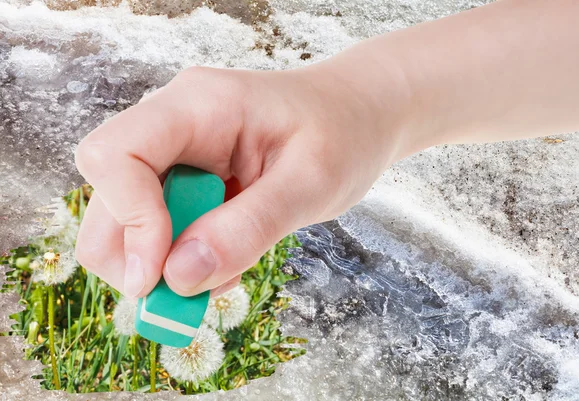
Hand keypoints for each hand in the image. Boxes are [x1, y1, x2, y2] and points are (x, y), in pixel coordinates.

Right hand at [74, 66, 408, 297]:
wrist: (357, 116)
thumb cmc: (343, 134)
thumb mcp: (311, 183)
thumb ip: (248, 228)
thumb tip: (178, 277)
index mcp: (197, 106)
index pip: (114, 155)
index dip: (128, 220)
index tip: (166, 272)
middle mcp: (172, 125)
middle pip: (106, 195)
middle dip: (136, 256)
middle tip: (188, 294)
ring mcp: (175, 153)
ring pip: (125, 220)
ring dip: (164, 264)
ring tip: (224, 272)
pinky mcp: (185, 179)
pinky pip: (159, 229)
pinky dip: (183, 259)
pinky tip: (228, 258)